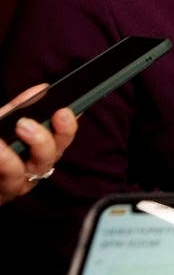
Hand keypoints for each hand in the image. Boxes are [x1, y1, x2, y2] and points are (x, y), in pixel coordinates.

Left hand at [0, 84, 76, 204]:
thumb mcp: (4, 121)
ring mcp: (14, 186)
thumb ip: (21, 106)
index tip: (63, 112)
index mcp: (42, 150)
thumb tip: (43, 88)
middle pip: (49, 158)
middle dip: (41, 141)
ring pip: (19, 174)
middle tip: (24, 124)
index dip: (66, 127)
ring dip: (8, 159)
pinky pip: (0, 180)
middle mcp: (33, 170)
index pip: (62, 138)